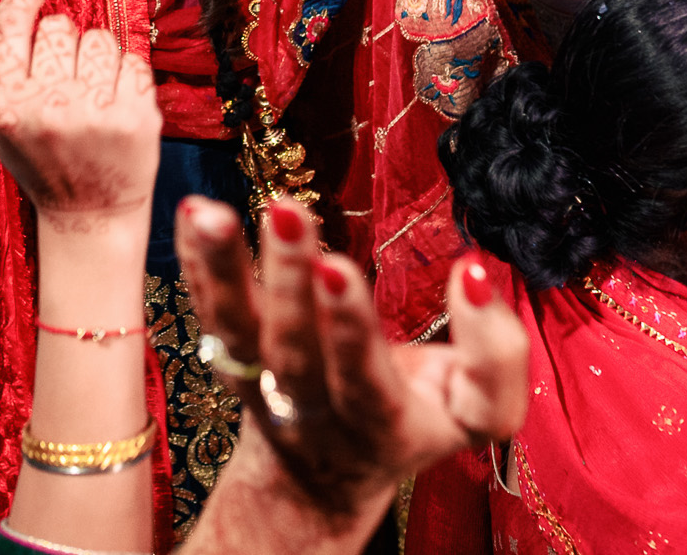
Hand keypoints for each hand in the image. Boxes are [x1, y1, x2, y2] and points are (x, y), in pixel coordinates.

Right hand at [0, 0, 158, 223]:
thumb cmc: (35, 157)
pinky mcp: (137, 117)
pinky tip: (114, 102)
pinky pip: (134, 59)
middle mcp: (48, 107)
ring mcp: (95, 112)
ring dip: (96, 56)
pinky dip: (126, 74)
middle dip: (63, 42)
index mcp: (5, 105)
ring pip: (99, 37)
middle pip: (59, 26)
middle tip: (63, 78)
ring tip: (90, 92)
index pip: (10, 25)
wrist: (89, 214)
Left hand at [176, 196, 527, 524]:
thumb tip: (474, 272)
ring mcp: (261, 386)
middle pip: (292, 347)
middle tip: (285, 212)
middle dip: (288, 278)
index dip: (351, 327)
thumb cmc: (414, 420)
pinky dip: (194, 262)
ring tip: (213, 212)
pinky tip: (191, 212)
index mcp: (379, 424)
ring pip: (237, 329)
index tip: (339, 266)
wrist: (327, 475)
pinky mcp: (228, 357)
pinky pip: (206, 310)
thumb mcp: (475, 412)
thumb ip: (495, 354)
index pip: (363, 379)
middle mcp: (311, 409)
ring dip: (226, 267)